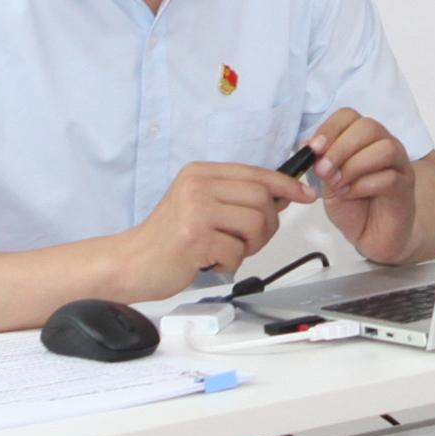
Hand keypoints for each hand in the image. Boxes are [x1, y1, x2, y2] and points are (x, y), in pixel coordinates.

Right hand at [119, 161, 302, 294]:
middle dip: (267, 225)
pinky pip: (237, 251)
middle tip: (248, 240)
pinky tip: (209, 260)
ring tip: (228, 250)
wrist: (130, 262)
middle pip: (262, 199)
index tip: (305, 194)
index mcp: (200, 173)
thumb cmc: (168, 239)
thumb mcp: (200, 205)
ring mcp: (195, 210)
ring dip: (251, 246)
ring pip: (256, 224)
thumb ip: (235, 197)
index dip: (286, 184)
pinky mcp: (194, 237)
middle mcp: (198, 185)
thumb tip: (283, 194)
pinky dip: (230, 262)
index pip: (256, 173)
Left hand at [302, 108, 424, 264]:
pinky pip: (389, 177)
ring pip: (384, 148)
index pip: (349, 116)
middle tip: (323, 171)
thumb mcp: (328, 183)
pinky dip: (363, 185)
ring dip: (354, 166)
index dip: (329, 129)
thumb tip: (308, 145)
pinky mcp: (405, 186)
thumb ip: (322, 163)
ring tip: (338, 185)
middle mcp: (384, 144)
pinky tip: (350, 194)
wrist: (373, 236)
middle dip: (340, 148)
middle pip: (368, 127)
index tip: (314, 149)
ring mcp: (399, 164)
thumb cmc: (353, 206)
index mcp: (363, 138)